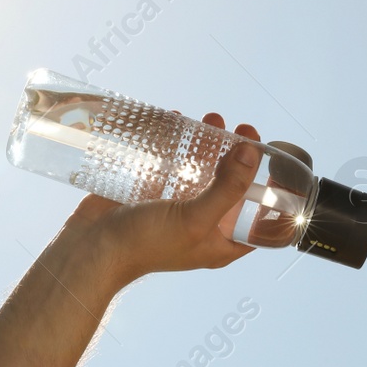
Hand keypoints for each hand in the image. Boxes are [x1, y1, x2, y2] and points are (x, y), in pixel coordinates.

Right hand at [65, 113, 262, 285]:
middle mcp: (201, 225)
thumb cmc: (146, 244)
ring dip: (209, 144)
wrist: (91, 248)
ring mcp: (175, 207)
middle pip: (231, 187)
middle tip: (242, 130)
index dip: (270, 192)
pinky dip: (176, 143)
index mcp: (219, 242)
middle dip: (239, 157)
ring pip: (201, 171)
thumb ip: (228, 188)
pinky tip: (178, 121)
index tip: (274, 162)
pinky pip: (171, 164)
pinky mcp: (152, 192)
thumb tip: (252, 152)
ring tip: (212, 118)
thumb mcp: (195, 219)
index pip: (257, 219)